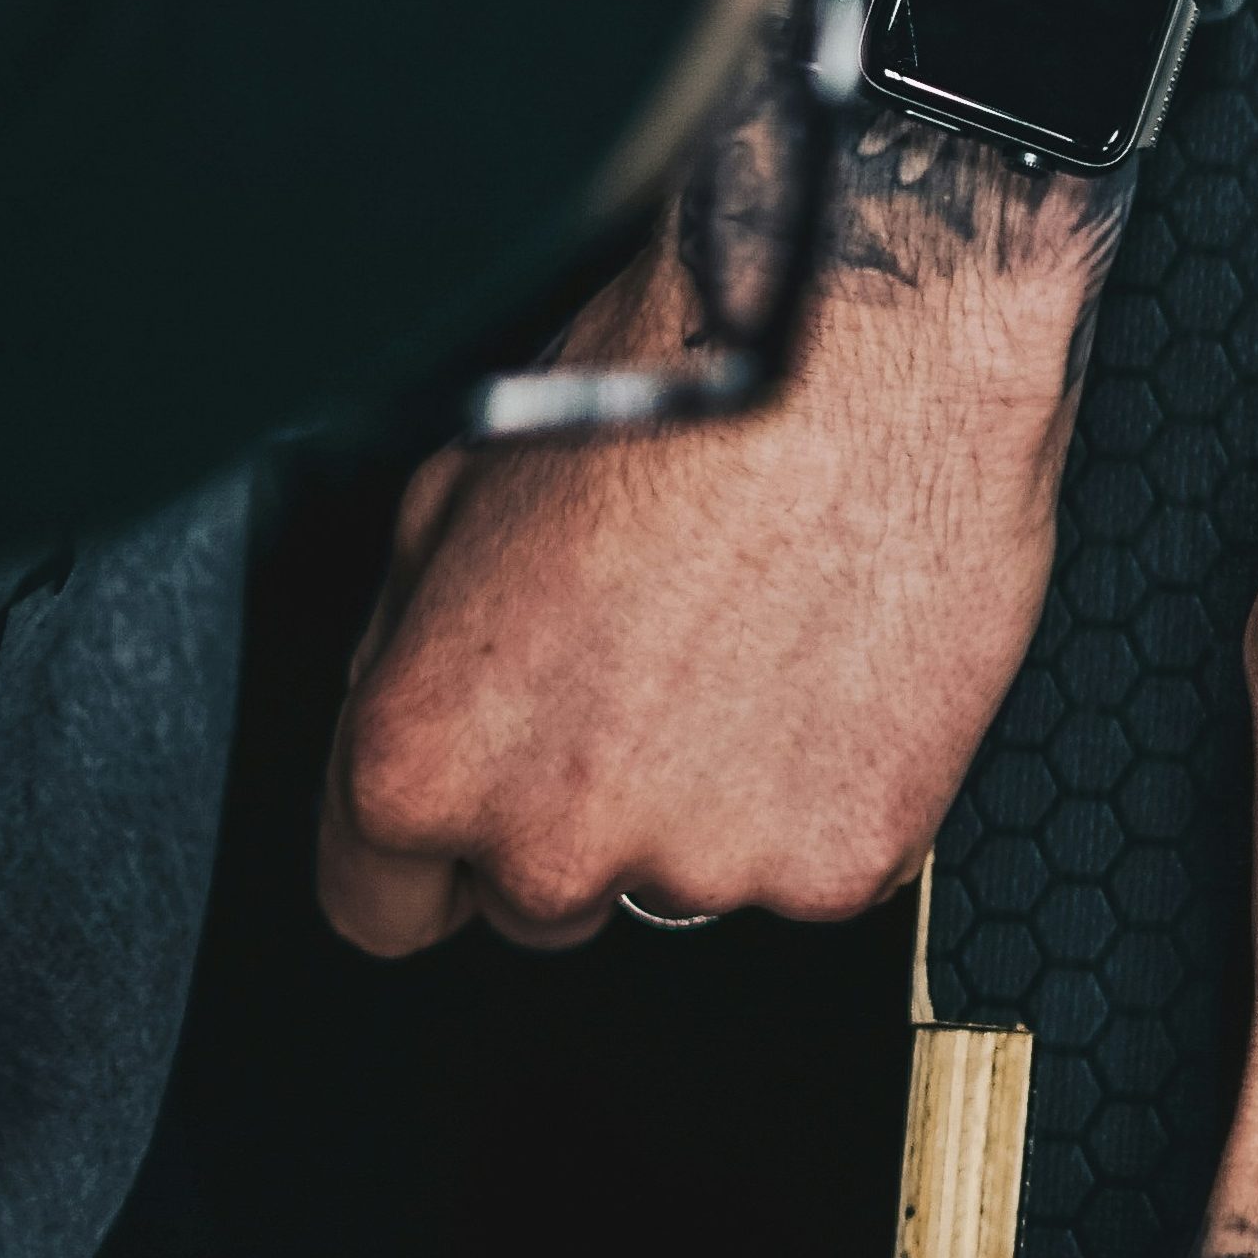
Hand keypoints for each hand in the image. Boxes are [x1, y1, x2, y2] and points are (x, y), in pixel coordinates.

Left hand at [317, 112, 1125, 952]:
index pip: (385, 907)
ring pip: (696, 878)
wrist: (872, 350)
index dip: (445, 839)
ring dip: (726, 795)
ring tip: (772, 638)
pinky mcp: (845, 860)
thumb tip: (420, 718)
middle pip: (545, 900)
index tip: (504, 783)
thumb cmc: (675, 389)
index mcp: (422, 758)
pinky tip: (847, 662)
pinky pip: (826, 858)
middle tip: (665, 668)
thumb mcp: (456, 498)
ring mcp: (706, 866)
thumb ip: (412, 658)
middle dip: (590, 808)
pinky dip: (841, 785)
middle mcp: (551, 840)